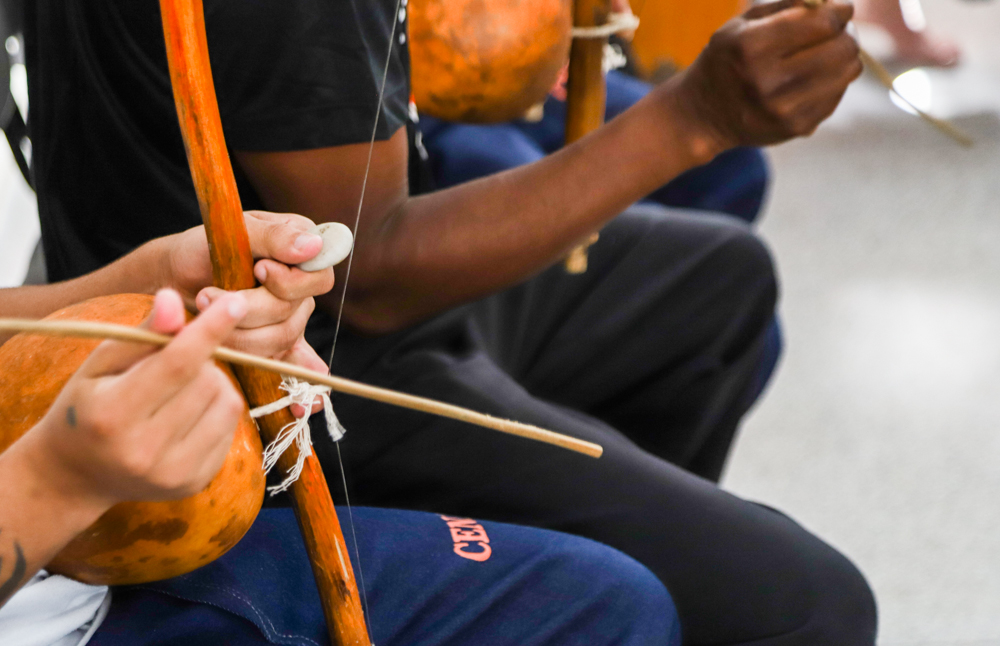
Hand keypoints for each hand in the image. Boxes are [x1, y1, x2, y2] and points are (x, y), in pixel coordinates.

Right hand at [23, 290, 246, 508]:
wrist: (76, 476)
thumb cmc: (88, 406)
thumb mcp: (101, 365)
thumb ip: (142, 333)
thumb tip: (173, 298)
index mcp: (112, 415)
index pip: (177, 364)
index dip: (210, 329)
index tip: (236, 302)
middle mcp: (144, 451)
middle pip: (207, 381)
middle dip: (201, 360)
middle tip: (174, 364)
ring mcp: (173, 473)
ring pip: (227, 403)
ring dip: (213, 384)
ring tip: (180, 389)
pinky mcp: (196, 482)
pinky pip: (231, 427)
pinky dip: (217, 410)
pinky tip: (187, 414)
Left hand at [163, 211, 333, 411]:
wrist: (167, 280)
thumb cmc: (199, 248)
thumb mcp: (234, 231)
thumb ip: (273, 236)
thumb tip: (312, 246)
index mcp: (301, 255)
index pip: (318, 277)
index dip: (290, 282)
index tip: (258, 271)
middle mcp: (300, 290)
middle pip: (293, 314)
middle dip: (249, 309)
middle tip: (209, 294)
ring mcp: (287, 322)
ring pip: (278, 340)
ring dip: (240, 334)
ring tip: (206, 318)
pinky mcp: (270, 347)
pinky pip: (292, 369)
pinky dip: (299, 387)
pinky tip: (304, 406)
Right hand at [668, 0, 862, 149]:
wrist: (703, 115)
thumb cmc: (727, 60)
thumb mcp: (741, 24)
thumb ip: (786, 6)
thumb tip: (833, 2)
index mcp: (750, 47)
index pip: (822, 23)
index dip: (839, 10)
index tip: (840, 9)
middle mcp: (766, 81)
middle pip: (842, 47)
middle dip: (845, 32)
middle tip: (835, 31)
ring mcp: (783, 109)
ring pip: (848, 70)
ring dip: (845, 56)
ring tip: (827, 52)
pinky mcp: (796, 128)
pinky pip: (837, 94)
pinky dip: (832, 81)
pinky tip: (813, 78)